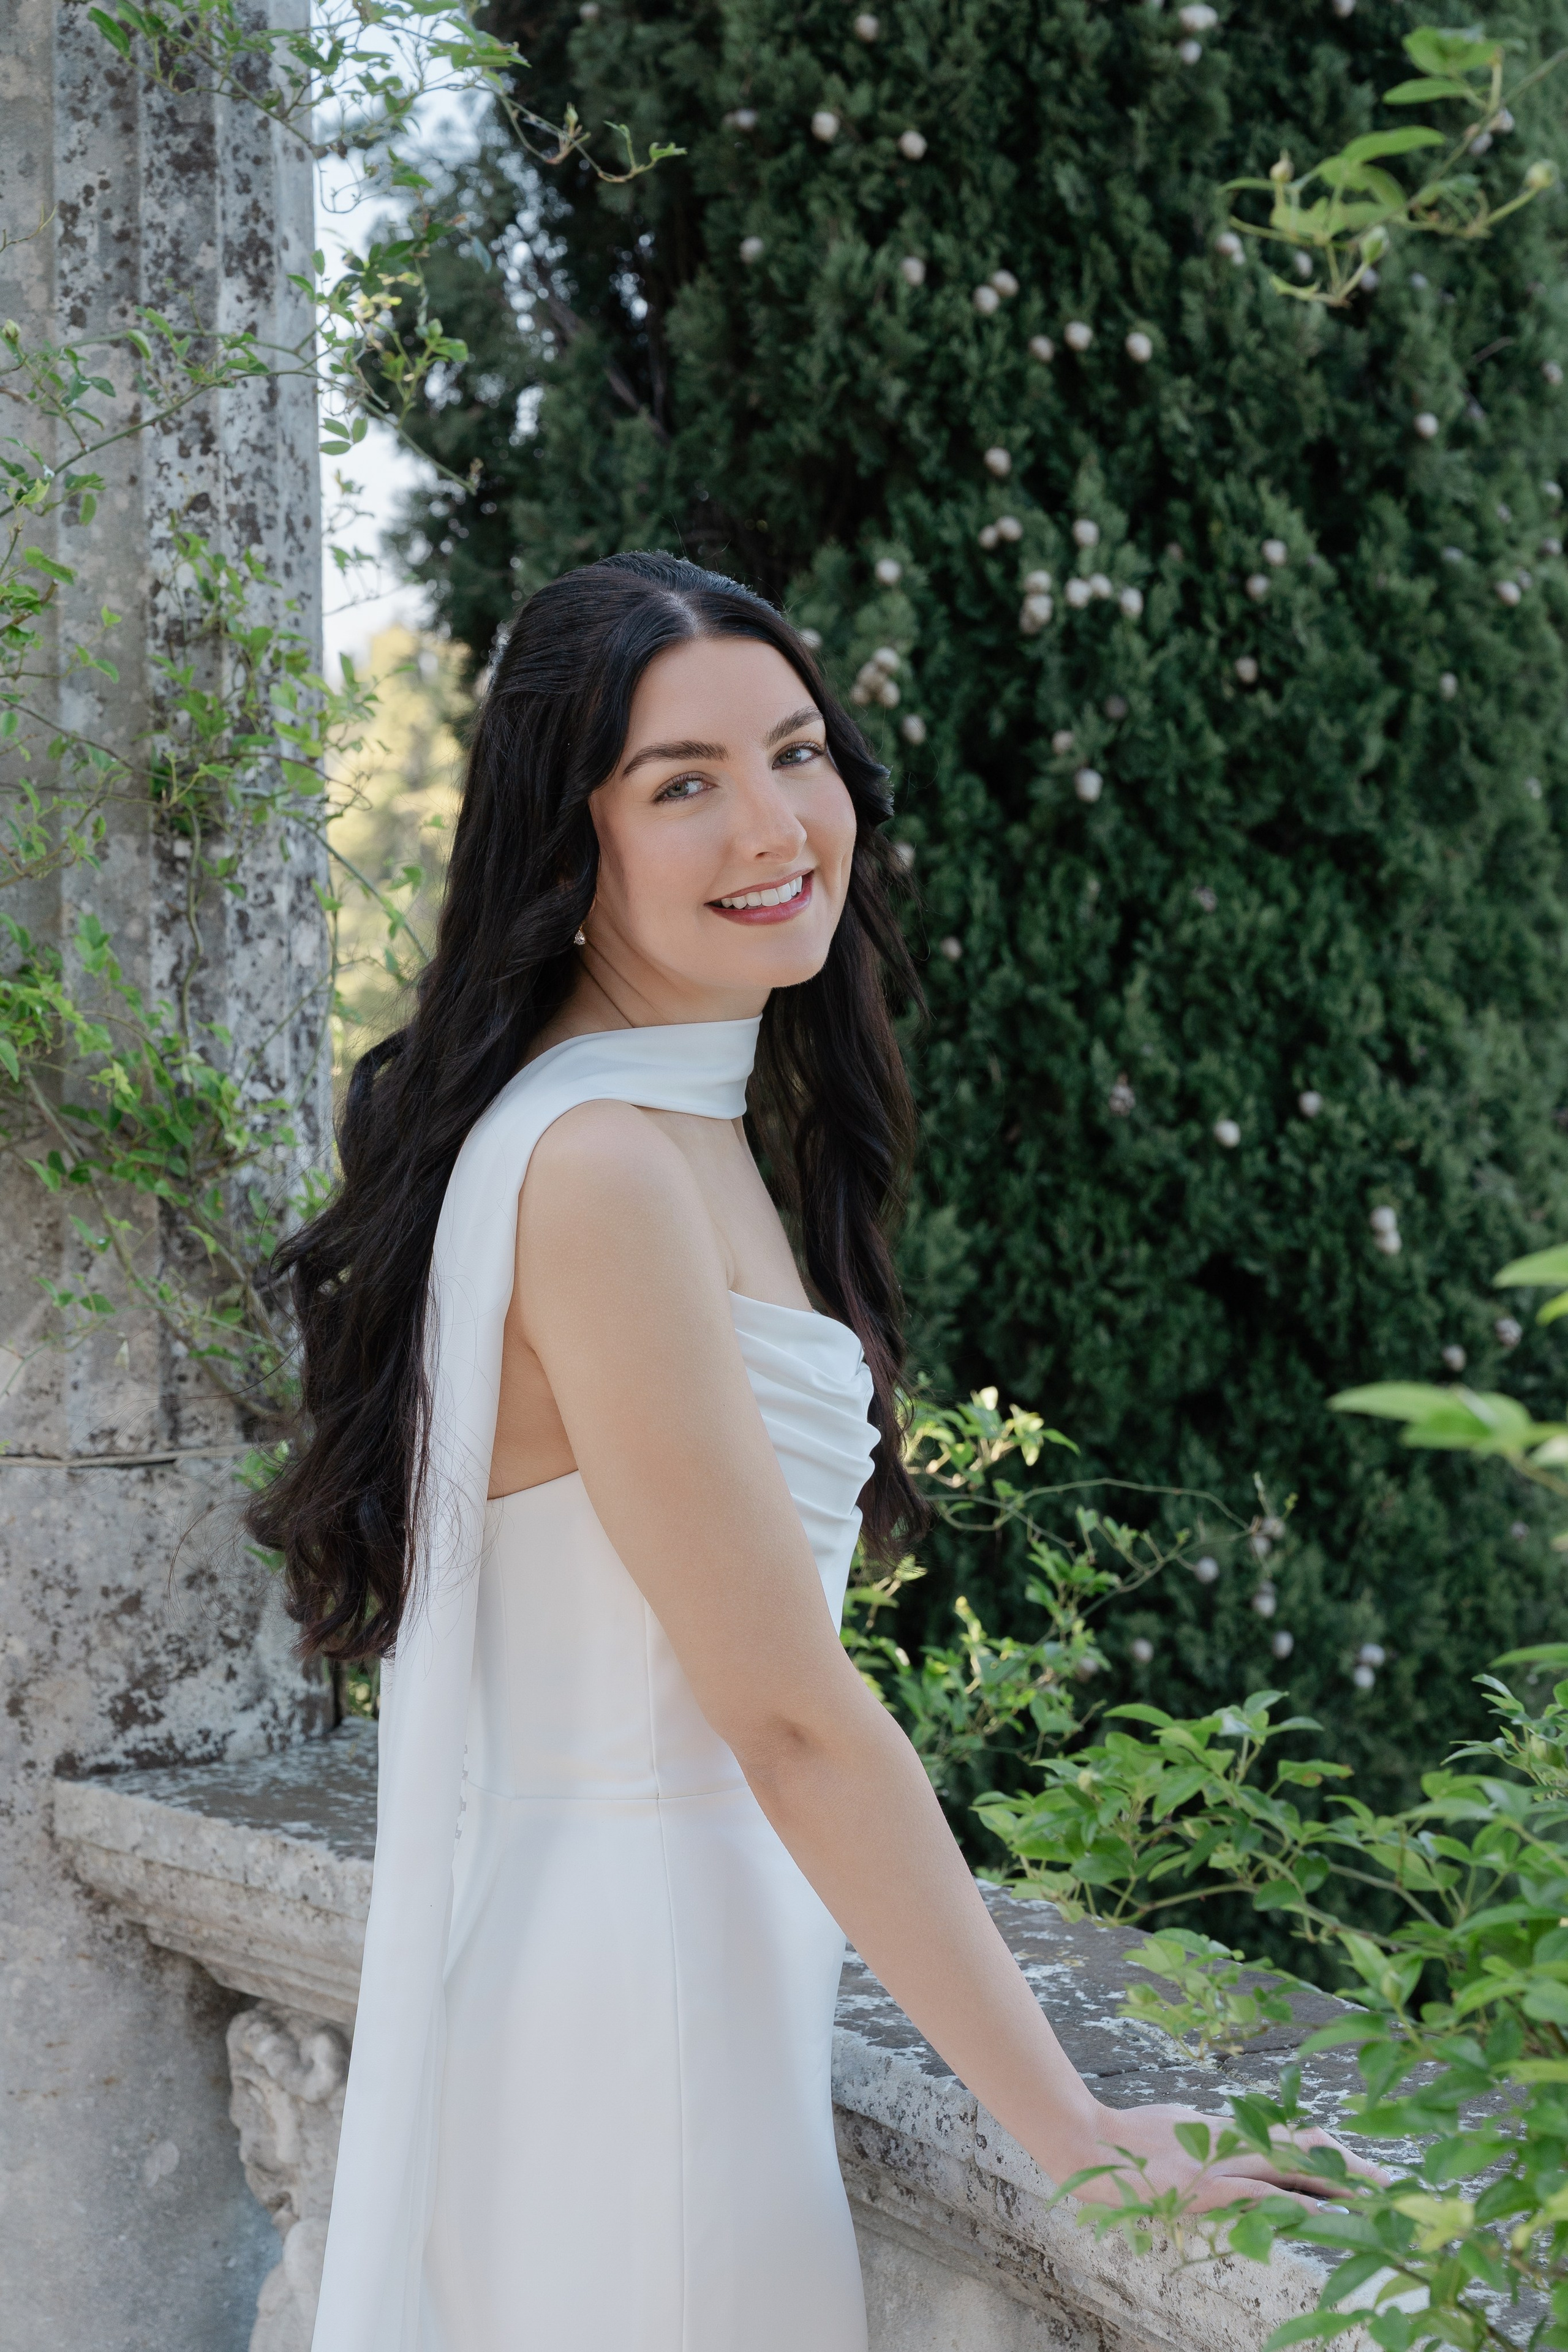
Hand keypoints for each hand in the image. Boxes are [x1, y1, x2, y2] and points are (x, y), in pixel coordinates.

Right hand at [1062, 2099, 1387, 2214]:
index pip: (1291, 2139)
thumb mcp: (1176, 2130)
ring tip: (1374, 2200)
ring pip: (1291, 2171)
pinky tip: (1323, 2215)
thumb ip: (1206, 2142)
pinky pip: (1260, 2196)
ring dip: (1335, 2187)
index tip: (1361, 2166)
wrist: (1088, 2140)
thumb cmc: (1125, 2140)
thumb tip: (1226, 2146)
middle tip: (1390, 2186)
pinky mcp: (1207, 2188)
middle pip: (1304, 2153)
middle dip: (1348, 2169)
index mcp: (1228, 2133)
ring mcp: (1221, 2166)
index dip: (1328, 2152)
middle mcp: (1233, 2144)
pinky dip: (1294, 2205)